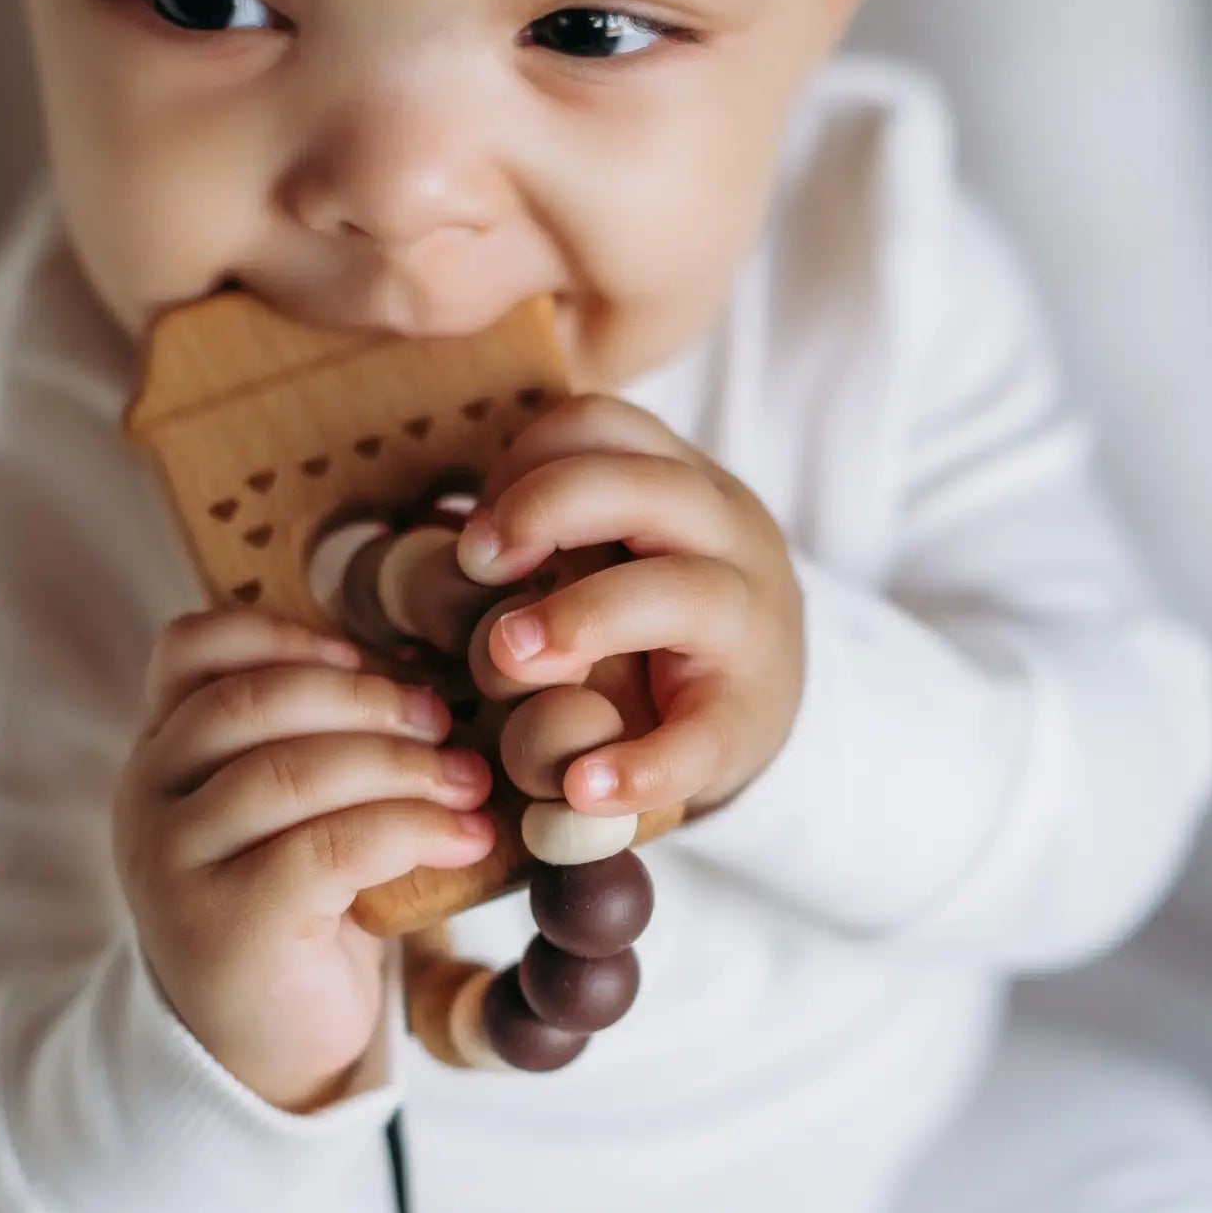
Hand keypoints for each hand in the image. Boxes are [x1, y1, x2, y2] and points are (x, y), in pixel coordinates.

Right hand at [112, 609, 494, 1111]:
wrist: (267, 1042)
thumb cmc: (300, 897)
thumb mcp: (291, 803)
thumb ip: (317, 732)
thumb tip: (423, 668)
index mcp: (165, 746)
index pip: (191, 648)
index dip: (283, 634)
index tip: (365, 657)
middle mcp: (149, 796)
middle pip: (252, 702)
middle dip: (367, 701)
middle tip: (443, 720)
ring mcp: (174, 865)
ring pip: (291, 773)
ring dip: (402, 767)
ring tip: (470, 783)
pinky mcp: (222, 928)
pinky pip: (326, 850)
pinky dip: (413, 830)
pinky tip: (466, 839)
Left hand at [455, 394, 803, 818]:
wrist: (763, 698)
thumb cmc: (653, 611)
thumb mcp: (618, 542)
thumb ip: (554, 527)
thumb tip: (447, 548)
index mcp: (680, 480)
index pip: (604, 426)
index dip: (529, 459)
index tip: (478, 528)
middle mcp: (727, 534)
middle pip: (649, 488)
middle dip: (550, 510)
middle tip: (475, 565)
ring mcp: (749, 623)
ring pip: (686, 593)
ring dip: (587, 618)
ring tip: (507, 657)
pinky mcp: (749, 718)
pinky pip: (705, 734)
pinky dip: (644, 763)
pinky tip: (582, 786)